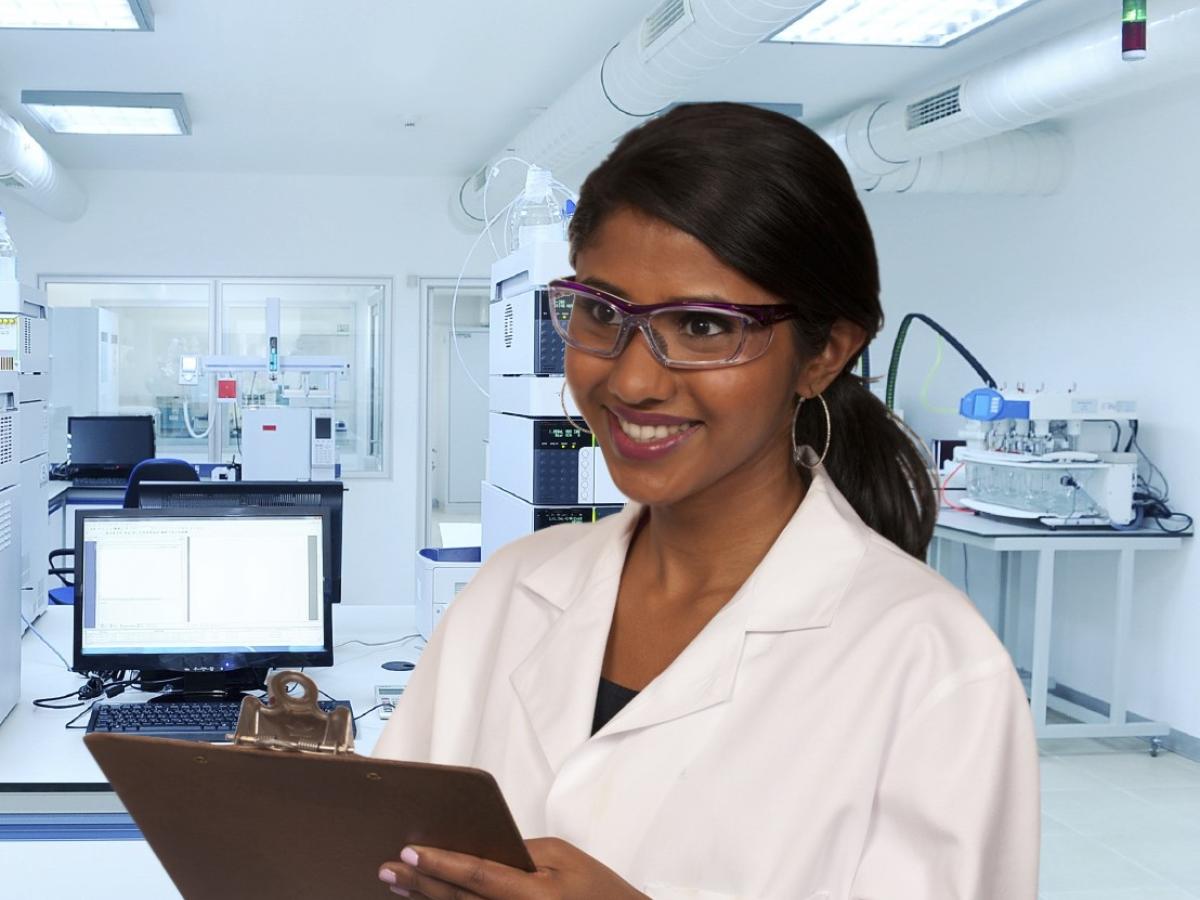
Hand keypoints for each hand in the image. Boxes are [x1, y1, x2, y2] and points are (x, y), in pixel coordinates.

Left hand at [378, 837, 647, 898]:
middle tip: (388, 867)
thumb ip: (519, 852)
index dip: (440, 863)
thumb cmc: (597, 889)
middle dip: (420, 882)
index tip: (409, 850)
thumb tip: (477, 850)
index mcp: (535, 896)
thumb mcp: (562, 857)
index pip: (477, 875)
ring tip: (398, 883)